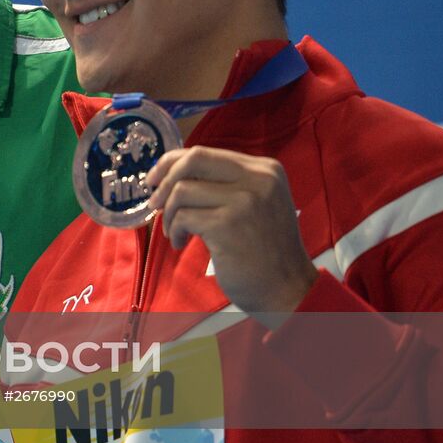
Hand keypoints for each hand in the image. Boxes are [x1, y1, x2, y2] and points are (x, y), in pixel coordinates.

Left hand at [146, 146, 316, 321]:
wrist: (288, 289)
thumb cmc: (264, 249)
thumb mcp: (256, 203)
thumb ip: (224, 184)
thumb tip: (172, 172)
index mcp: (265, 170)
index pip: (205, 153)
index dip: (172, 162)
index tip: (155, 178)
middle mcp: (258, 179)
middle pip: (193, 160)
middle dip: (165, 179)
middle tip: (155, 201)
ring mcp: (244, 201)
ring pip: (182, 190)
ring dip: (170, 214)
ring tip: (176, 232)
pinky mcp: (228, 225)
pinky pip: (183, 217)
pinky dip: (174, 231)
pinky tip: (181, 243)